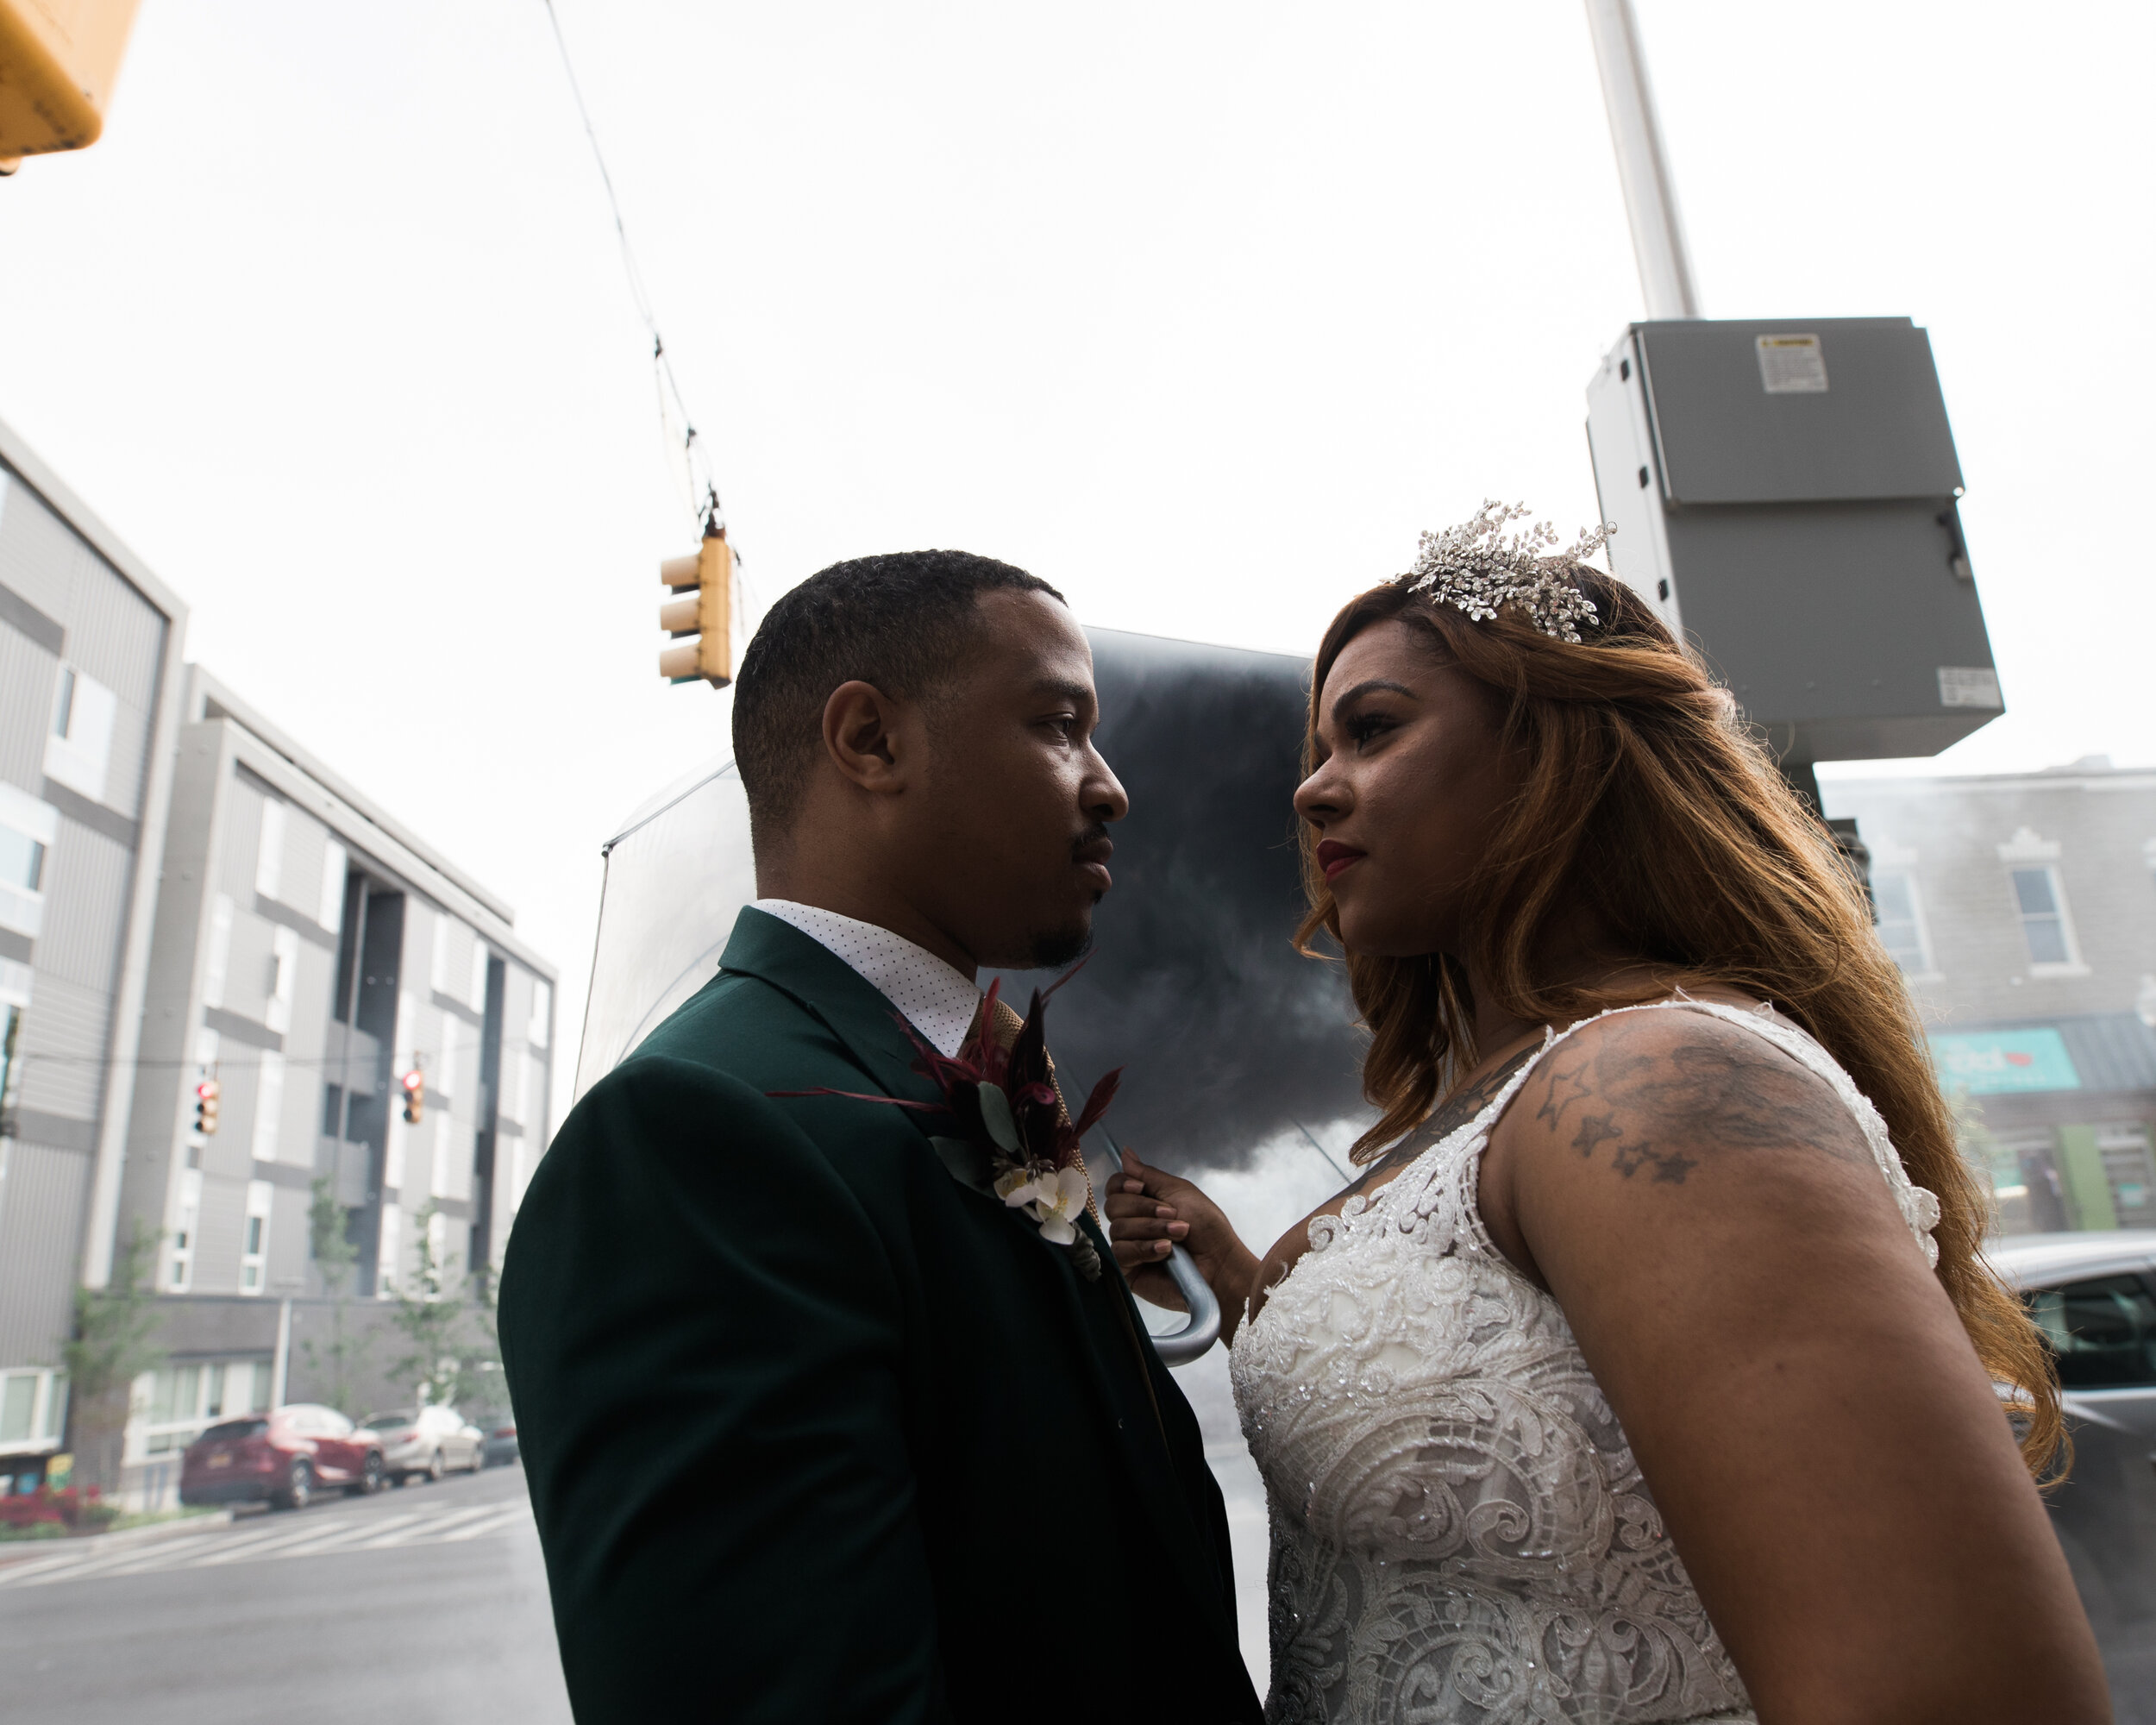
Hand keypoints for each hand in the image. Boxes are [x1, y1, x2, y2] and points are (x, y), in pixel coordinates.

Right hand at [1102, 1147, 1256, 1320]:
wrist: (1220, 1264)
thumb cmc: (1207, 1228)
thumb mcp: (1179, 1192)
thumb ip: (1148, 1174)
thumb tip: (1124, 1152)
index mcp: (1143, 1203)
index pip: (1114, 1188)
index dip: (1122, 1184)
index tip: (1140, 1187)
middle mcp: (1132, 1224)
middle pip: (1113, 1206)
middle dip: (1144, 1208)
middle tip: (1172, 1214)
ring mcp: (1129, 1248)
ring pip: (1117, 1229)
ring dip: (1151, 1229)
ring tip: (1177, 1235)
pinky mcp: (1128, 1271)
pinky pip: (1121, 1253)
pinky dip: (1145, 1248)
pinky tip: (1165, 1251)